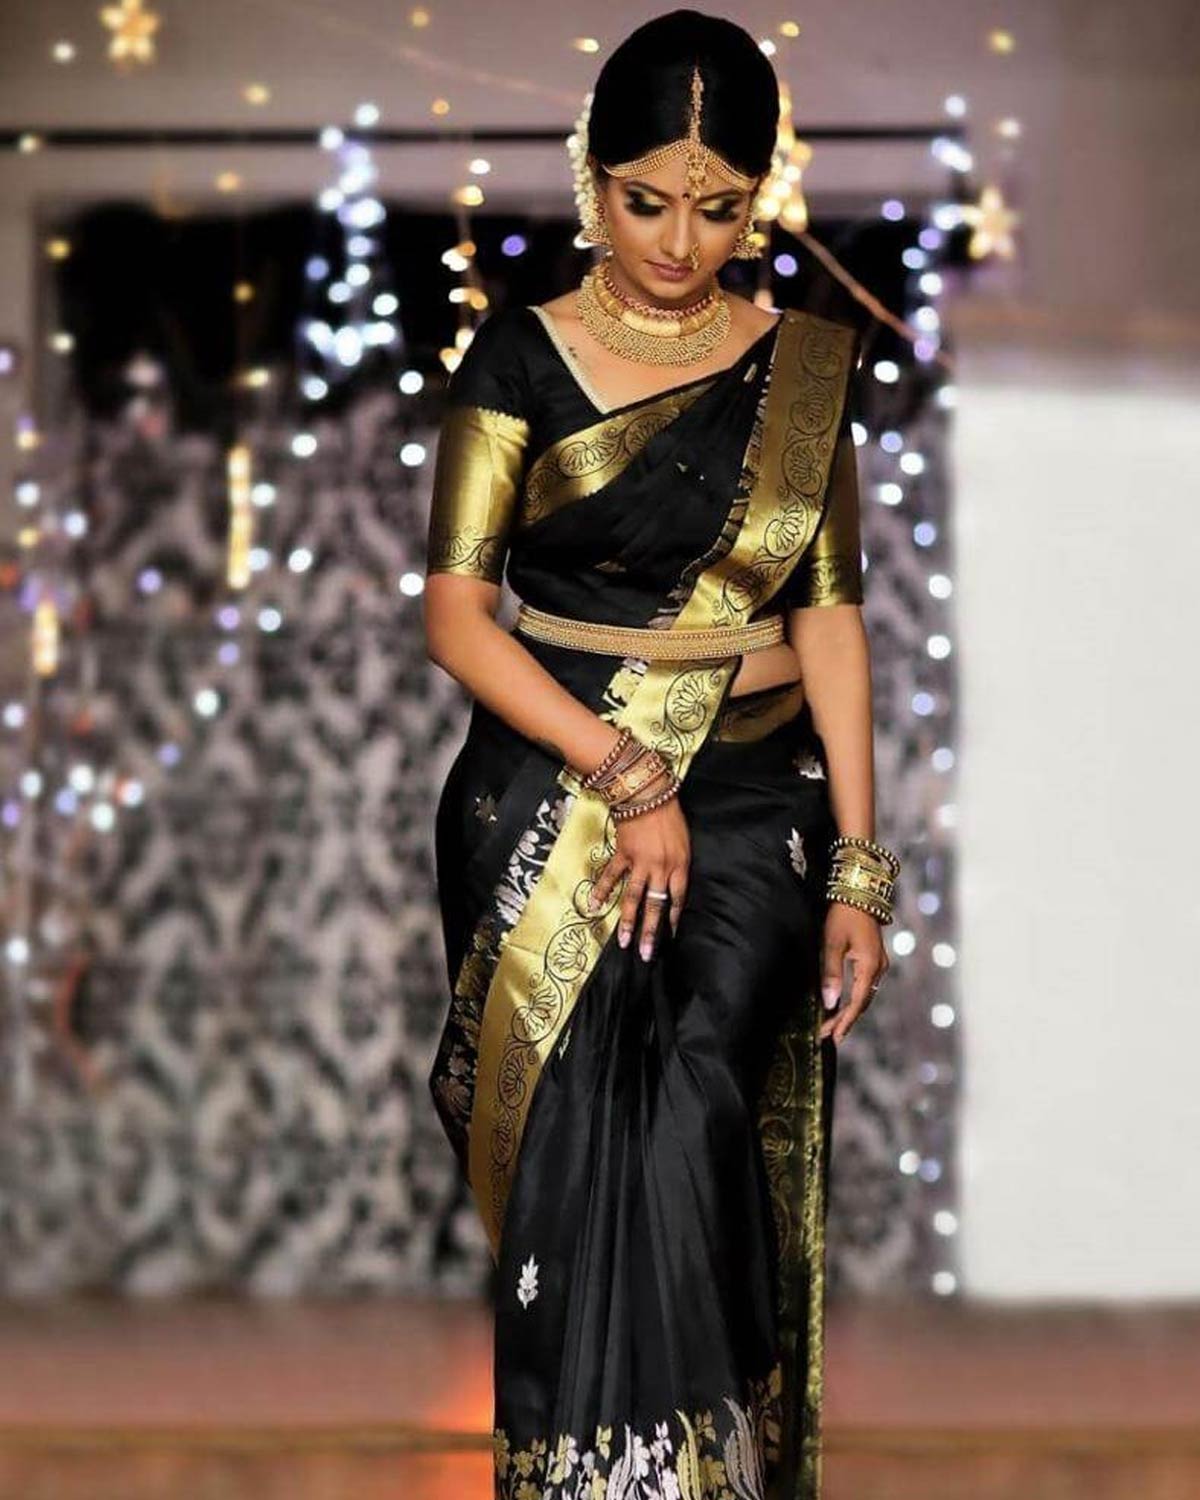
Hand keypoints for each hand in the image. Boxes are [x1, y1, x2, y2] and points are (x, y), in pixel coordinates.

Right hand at [586, 790, 689, 962]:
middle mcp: (660, 869)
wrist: (649, 793)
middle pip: (656, 906)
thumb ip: (677, 864)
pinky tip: (594, 905)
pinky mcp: (623, 855)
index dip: (674, 919)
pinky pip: (611, 877)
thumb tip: (671, 885)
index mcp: (679, 865)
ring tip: (623, 941)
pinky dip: (602, 891)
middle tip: (645, 953)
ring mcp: (640, 863)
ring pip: (633, 898)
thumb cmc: (670, 816)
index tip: (670, 936)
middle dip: (650, 931)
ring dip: (628, 921)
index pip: (678, 899)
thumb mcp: (683, 842)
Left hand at [819, 901, 888, 1043]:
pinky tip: (843, 1003)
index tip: (833, 1037)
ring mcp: (879, 963)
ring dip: (849, 1010)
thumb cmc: (843, 915)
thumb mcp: (832, 943)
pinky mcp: (875, 957)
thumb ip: (831, 973)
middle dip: (845, 1020)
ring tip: (833, 1025)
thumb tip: (830, 1002)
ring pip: (865, 994)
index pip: (857, 1002)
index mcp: (870, 966)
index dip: (844, 1021)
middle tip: (828, 1035)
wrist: (859, 891)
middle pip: (863, 1002)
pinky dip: (854, 997)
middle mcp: (879, 968)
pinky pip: (866, 984)